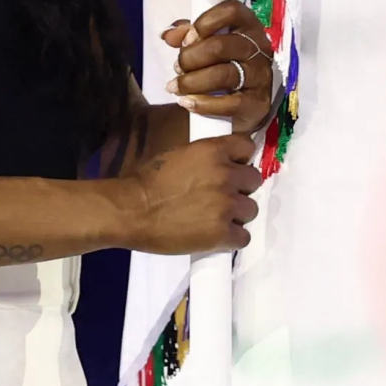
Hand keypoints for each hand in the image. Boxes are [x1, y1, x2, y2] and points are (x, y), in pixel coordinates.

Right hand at [120, 130, 265, 255]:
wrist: (131, 211)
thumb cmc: (147, 181)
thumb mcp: (180, 155)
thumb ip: (205, 158)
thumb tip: (220, 165)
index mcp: (214, 151)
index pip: (247, 147)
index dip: (240, 160)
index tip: (231, 169)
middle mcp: (226, 175)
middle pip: (254, 180)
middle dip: (240, 188)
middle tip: (222, 197)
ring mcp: (226, 205)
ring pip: (251, 209)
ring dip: (237, 214)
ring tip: (217, 219)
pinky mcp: (222, 233)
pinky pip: (244, 237)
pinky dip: (232, 238)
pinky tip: (218, 237)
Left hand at [162, 1, 277, 129]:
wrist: (245, 100)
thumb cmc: (224, 62)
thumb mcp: (207, 42)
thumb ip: (187, 34)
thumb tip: (166, 34)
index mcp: (248, 25)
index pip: (231, 11)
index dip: (204, 22)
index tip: (186, 40)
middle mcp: (259, 47)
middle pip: (220, 46)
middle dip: (190, 58)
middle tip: (177, 67)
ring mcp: (261, 75)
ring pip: (223, 75)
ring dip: (191, 82)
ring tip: (175, 87)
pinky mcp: (258, 102)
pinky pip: (229, 103)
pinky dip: (203, 104)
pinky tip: (187, 102)